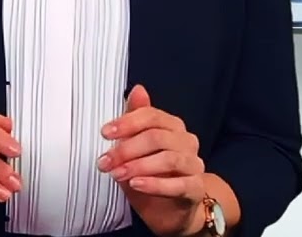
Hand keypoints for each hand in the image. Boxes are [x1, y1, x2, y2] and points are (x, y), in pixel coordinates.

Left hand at [99, 85, 205, 236]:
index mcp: (173, 127)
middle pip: (157, 137)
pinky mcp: (196, 189)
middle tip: (105, 161)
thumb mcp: (136, 148)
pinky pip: (179, 185)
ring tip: (117, 174)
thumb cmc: (152, 175)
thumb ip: (136, 120)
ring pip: (168, 159)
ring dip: (138, 166)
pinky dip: (155, 184)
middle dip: (126, 149)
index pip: (152, 116)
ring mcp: (194, 165)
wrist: (171, 211)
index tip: (105, 133)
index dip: (127, 122)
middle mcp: (187, 142)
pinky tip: (136, 184)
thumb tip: (137, 89)